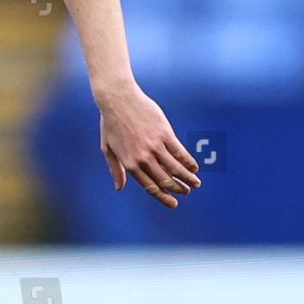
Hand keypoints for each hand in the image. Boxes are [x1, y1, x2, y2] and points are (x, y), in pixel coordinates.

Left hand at [98, 82, 200, 208]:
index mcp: (129, 163)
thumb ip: (115, 169)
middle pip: (165, 180)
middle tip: (187, 192)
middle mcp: (143, 158)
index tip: (173, 203)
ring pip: (175, 168)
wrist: (118, 99)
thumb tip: (119, 188)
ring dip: (188, 178)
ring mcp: (155, 146)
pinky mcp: (165, 133)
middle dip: (178, 189)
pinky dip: (189, 162)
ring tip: (196, 184)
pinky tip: (194, 167)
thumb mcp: (107, 148)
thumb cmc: (110, 123)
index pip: (150, 186)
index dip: (163, 197)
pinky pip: (180, 152)